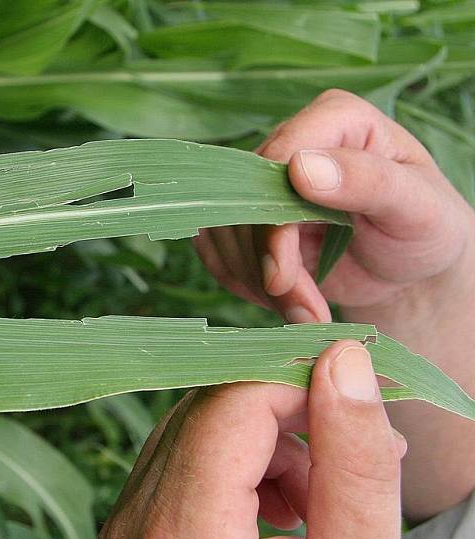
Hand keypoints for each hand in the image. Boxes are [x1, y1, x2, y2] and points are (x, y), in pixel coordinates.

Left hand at [98, 341, 406, 538]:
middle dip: (287, 414)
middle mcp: (132, 527)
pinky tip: (283, 510)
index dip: (297, 385)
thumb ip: (353, 466)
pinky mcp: (136, 531)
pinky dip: (241, 466)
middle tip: (353, 453)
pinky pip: (186, 461)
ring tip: (320, 499)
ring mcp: (125, 530)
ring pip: (197, 428)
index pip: (230, 407)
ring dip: (268, 442)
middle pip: (209, 412)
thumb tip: (343, 362)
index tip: (358, 398)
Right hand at [192, 88, 474, 323]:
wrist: (408, 269)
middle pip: (242, 203)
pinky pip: (217, 251)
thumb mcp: (418, 205)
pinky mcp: (246, 218)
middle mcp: (291, 143)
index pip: (276, 161)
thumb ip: (368, 181)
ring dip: (257, 284)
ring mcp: (262, 182)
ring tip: (305, 314)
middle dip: (266, 266)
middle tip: (304, 313)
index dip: (270, 222)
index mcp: (335, 120)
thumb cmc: (424, 229)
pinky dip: (243, 284)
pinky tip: (283, 303)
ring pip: (224, 231)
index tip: (282, 277)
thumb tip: (301, 167)